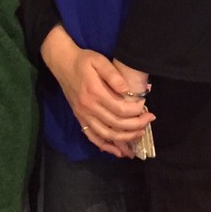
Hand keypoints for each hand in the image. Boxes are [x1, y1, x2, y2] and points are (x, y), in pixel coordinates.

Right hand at [42, 27, 153, 158]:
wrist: (61, 62)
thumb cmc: (83, 60)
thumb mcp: (99, 60)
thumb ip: (113, 75)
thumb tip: (126, 90)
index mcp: (95, 92)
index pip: (120, 109)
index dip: (136, 111)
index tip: (145, 107)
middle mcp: (88, 107)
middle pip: (116, 124)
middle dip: (136, 125)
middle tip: (149, 120)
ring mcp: (83, 114)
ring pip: (106, 135)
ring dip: (124, 138)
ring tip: (139, 134)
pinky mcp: (79, 118)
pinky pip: (92, 137)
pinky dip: (105, 146)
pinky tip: (117, 151)